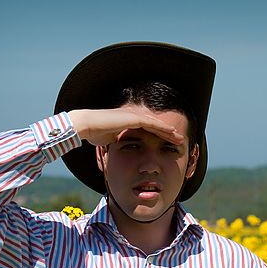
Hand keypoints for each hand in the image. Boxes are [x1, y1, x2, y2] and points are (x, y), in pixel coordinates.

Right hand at [68, 106, 184, 146]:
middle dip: (168, 133)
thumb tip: (119, 151)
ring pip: (156, 124)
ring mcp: (134, 116)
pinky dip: (162, 128)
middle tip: (179, 140)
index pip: (148, 130)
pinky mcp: (134, 118)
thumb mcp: (110, 141)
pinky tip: (172, 132)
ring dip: (169, 131)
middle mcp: (133, 118)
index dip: (160, 136)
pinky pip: (152, 124)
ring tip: (179, 138)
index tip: (169, 144)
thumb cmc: (95, 133)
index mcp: (129, 123)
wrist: (87, 125)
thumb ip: (118, 143)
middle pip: (155, 126)